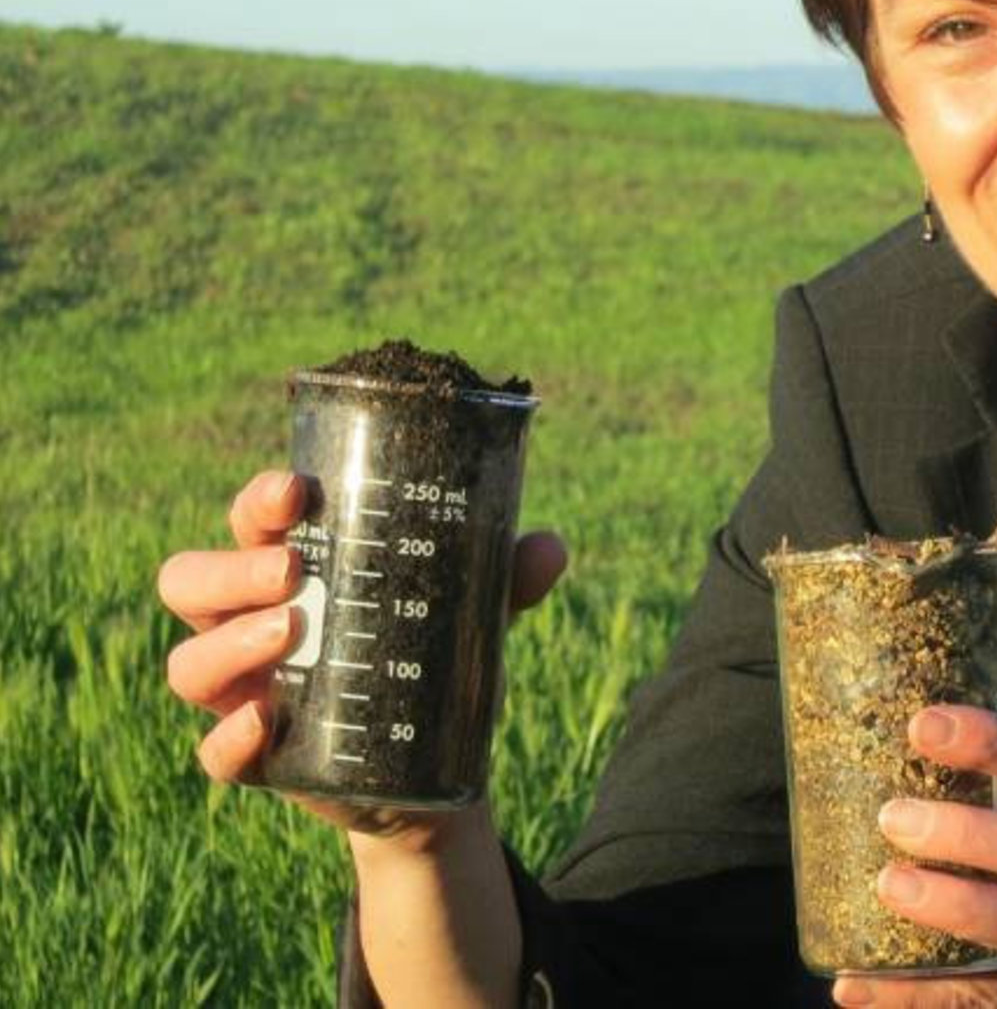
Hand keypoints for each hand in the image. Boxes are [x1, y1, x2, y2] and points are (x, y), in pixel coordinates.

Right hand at [158, 468, 567, 846]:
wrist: (435, 766)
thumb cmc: (434, 657)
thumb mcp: (471, 612)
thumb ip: (505, 577)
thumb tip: (547, 548)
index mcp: (290, 568)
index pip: (249, 522)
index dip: (259, 501)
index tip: (298, 490)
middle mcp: (248, 622)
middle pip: (189, 581)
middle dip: (232, 567)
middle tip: (294, 570)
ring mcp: (243, 690)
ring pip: (188, 662)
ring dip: (229, 643)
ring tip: (291, 633)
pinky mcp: (255, 756)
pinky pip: (213, 754)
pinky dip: (229, 739)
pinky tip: (265, 722)